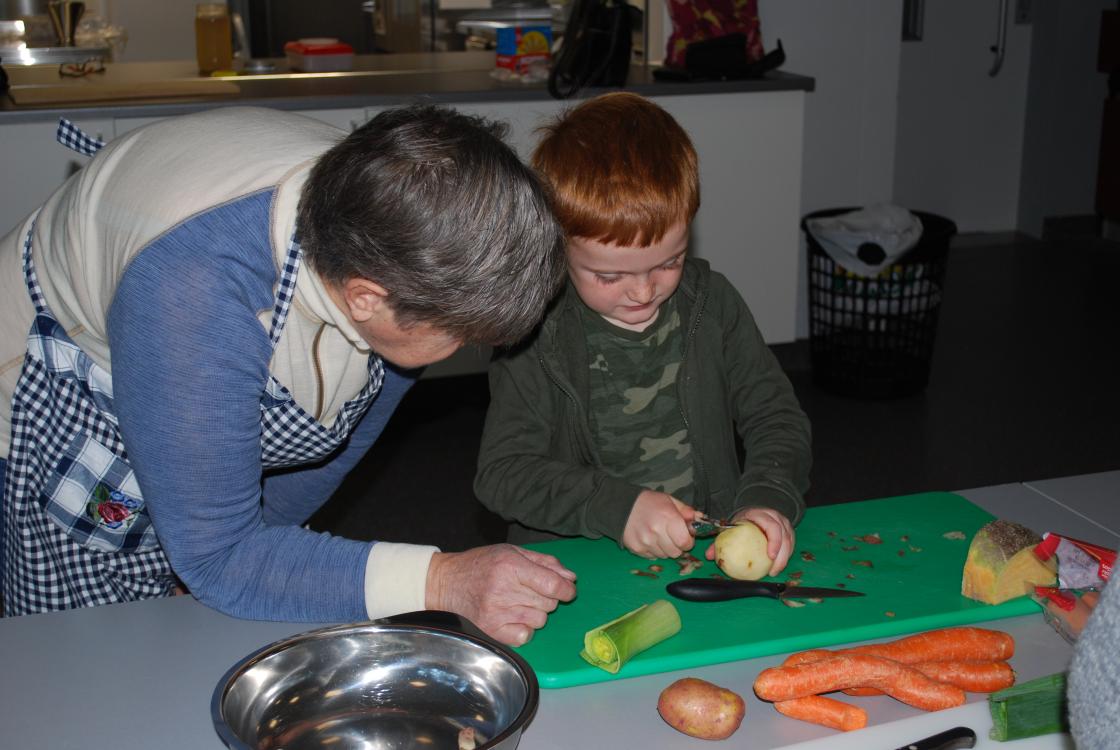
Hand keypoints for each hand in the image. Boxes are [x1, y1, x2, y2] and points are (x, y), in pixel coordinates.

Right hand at [425, 544, 576, 646]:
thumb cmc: (481, 564)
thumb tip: (570, 578)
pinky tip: (512, 617)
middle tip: (529, 591)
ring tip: (517, 602)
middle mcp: (504, 590)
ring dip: (535, 613)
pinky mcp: (491, 630)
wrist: (446, 583)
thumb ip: (544, 562)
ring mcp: (496, 613)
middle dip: (547, 597)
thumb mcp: (511, 552)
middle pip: (549, 603)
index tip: (567, 590)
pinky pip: (525, 636)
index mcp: (510, 566)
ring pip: (540, 620)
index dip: (566, 589)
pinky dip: (524, 629)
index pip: (552, 584)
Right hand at [621, 490, 697, 559]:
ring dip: (665, 549)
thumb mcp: (670, 501)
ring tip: (658, 536)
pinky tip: (649, 539)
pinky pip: (652, 557)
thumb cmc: (649, 502)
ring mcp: (645, 542)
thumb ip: (686, 511)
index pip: (685, 543)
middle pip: (675, 553)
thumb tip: (700, 519)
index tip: (684, 536)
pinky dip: (653, 551)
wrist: (622, 505)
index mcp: (668, 518)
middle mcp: (656, 531)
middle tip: (671, 536)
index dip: (688, 541)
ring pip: (664, 556)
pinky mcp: (636, 548)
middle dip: (677, 546)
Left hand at [703, 507, 794, 575]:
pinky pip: (791, 545)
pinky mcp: (789, 531)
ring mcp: (784, 524)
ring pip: (790, 541)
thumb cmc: (742, 522)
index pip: (772, 526)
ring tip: (774, 571)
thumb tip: (709, 555)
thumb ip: (721, 540)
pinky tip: (777, 567)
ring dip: (784, 558)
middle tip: (773, 570)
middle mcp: (775, 517)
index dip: (774, 541)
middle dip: (782, 555)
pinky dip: (786, 556)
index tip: (770, 556)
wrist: (754, 512)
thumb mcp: (732, 526)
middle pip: (784, 535)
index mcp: (760, 514)